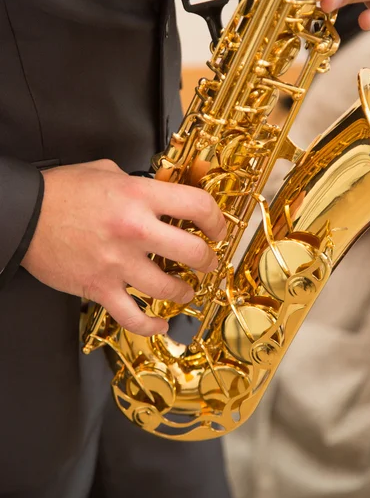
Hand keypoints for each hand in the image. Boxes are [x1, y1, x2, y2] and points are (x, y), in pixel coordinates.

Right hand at [21, 160, 225, 336]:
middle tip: (207, 262)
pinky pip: (133, 317)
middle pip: (193, 252)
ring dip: (185, 292)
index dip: (217, 219)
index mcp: (139, 196)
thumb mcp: (106, 170)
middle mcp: (134, 230)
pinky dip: (150, 327)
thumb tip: (159, 190)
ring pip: (169, 289)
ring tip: (186, 291)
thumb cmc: (62, 191)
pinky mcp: (100, 288)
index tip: (217, 229)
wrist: (24, 215)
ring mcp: (117, 263)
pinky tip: (160, 326)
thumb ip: (138, 182)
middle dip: (208, 260)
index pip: (197, 206)